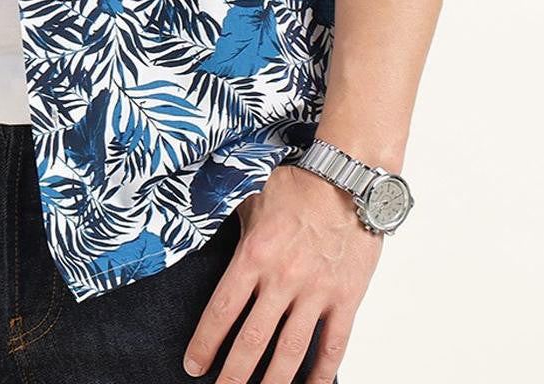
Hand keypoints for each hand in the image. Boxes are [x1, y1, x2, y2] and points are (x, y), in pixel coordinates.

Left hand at [182, 163, 381, 381]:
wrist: (350, 179)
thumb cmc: (299, 184)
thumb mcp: (251, 194)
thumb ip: (229, 220)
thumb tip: (199, 223)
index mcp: (255, 254)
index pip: (223, 309)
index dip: (205, 342)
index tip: (193, 364)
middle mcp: (283, 278)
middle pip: (252, 340)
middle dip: (233, 375)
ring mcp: (316, 292)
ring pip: (291, 351)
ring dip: (273, 382)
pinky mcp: (346, 299)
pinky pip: (334, 346)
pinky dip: (322, 372)